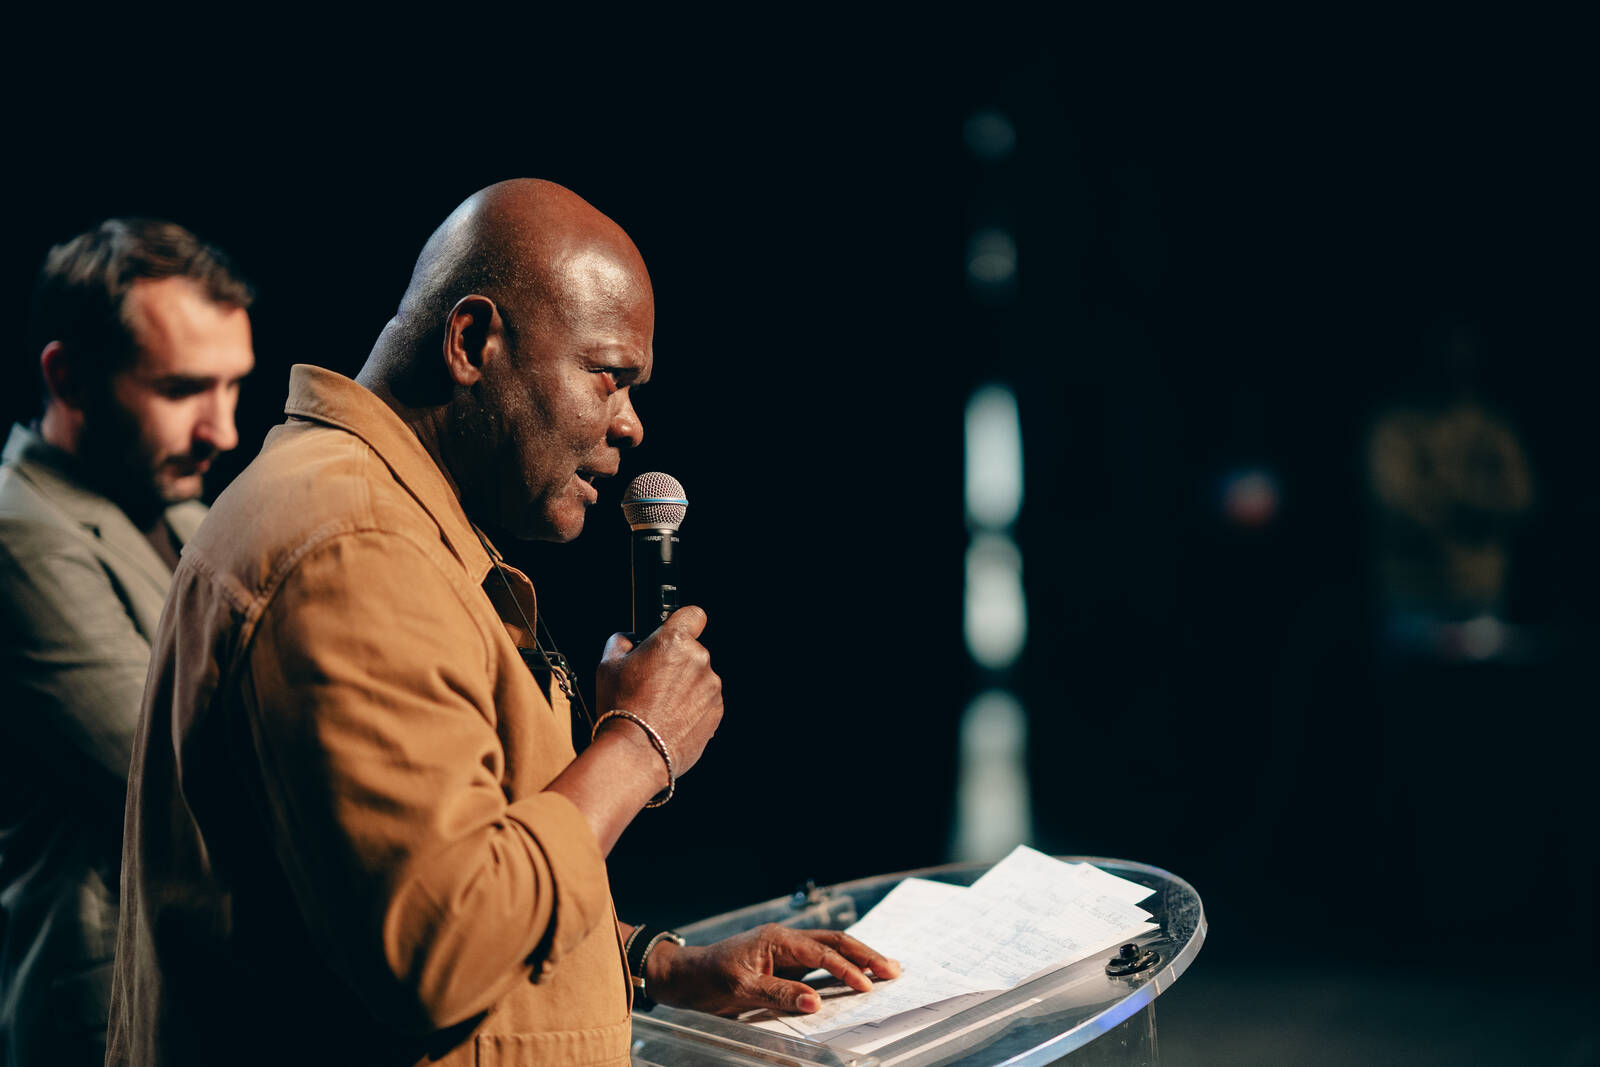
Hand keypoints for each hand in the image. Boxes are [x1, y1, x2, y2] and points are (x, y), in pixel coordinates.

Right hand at [596, 606, 722, 778]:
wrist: (637, 752)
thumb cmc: (622, 708)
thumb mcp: (607, 665)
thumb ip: (621, 641)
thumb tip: (629, 638)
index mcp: (674, 641)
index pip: (693, 615)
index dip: (684, 622)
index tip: (675, 632)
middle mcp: (698, 660)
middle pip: (692, 651)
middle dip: (676, 662)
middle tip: (653, 682)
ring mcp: (711, 686)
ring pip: (699, 678)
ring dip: (685, 687)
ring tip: (660, 706)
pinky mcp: (717, 710)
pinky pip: (706, 701)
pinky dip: (693, 707)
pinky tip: (671, 719)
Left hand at [646, 924, 901, 1015]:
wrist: (682, 977)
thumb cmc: (707, 979)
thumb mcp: (740, 989)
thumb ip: (779, 994)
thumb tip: (815, 1001)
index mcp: (777, 939)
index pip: (822, 953)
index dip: (847, 969)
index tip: (869, 986)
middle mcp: (784, 940)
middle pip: (834, 942)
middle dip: (865, 955)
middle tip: (893, 970)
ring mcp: (784, 951)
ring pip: (829, 950)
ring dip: (856, 959)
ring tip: (884, 970)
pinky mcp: (781, 964)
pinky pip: (817, 964)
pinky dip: (839, 969)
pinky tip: (853, 977)